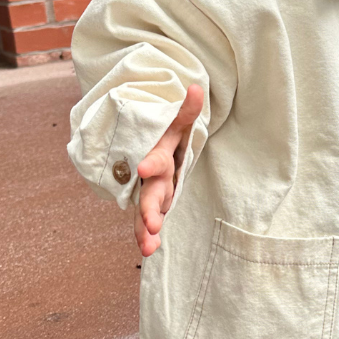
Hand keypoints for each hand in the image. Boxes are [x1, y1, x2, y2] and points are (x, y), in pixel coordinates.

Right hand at [133, 84, 203, 256]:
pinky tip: (149, 250)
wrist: (144, 141)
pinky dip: (146, 235)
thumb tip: (195, 89)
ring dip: (145, 229)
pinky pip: (147, 221)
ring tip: (148, 248)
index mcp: (159, 153)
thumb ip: (187, 110)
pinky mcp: (152, 203)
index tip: (143, 168)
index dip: (152, 162)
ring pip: (146, 210)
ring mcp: (150, 190)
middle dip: (149, 208)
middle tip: (152, 224)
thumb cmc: (167, 133)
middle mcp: (151, 175)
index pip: (157, 158)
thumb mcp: (177, 122)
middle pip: (150, 191)